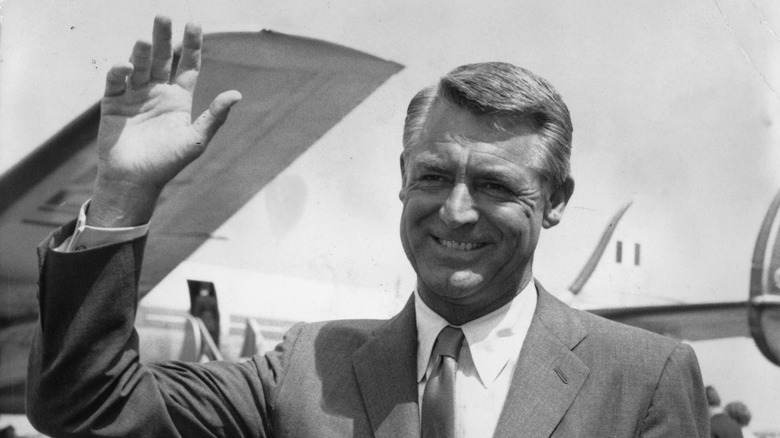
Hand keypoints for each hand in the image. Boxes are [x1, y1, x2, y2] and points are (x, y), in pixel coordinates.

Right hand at [88, 16, 241, 226]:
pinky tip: (125, 67)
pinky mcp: (112, 103)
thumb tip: (237, 94)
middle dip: (163, 38)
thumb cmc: (168, 163)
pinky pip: (115, 82)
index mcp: (179, 99)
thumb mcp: (196, 140)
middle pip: (162, 59)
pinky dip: (119, 72)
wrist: (135, 181)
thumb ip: (215, 117)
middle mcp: (157, 92)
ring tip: (144, 40)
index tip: (194, 24)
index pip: (186, 65)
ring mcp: (134, 95)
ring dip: (141, 53)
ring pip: (139, 66)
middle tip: (163, 16)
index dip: (191, 46)